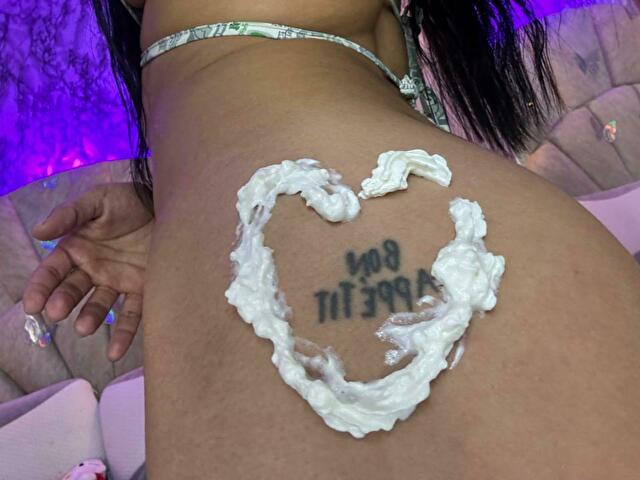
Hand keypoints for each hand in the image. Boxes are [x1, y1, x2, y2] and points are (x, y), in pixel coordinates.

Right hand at [22, 182, 153, 360]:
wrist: (168, 203)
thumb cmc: (128, 200)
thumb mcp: (97, 201)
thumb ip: (69, 215)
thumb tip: (38, 231)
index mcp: (77, 249)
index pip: (53, 271)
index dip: (41, 287)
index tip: (32, 305)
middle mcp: (94, 269)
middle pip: (73, 290)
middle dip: (63, 302)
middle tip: (57, 312)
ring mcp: (118, 281)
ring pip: (100, 305)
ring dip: (90, 318)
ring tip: (84, 328)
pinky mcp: (143, 289)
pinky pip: (132, 314)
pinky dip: (123, 334)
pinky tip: (115, 353)